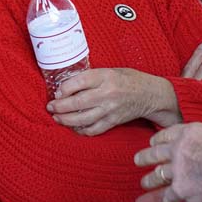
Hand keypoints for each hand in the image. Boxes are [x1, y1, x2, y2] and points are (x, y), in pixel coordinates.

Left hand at [48, 68, 177, 135]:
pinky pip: (93, 129)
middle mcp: (107, 94)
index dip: (64, 88)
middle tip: (50, 107)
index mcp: (106, 77)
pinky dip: (81, 130)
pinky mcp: (113, 122)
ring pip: (82, 119)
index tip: (57, 92)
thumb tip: (68, 86)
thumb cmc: (130, 79)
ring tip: (57, 118)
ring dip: (66, 120)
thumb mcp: (111, 71)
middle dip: (60, 106)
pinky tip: (73, 127)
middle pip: (77, 102)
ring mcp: (110, 110)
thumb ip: (92, 77)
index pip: (79, 82)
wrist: (151, 94)